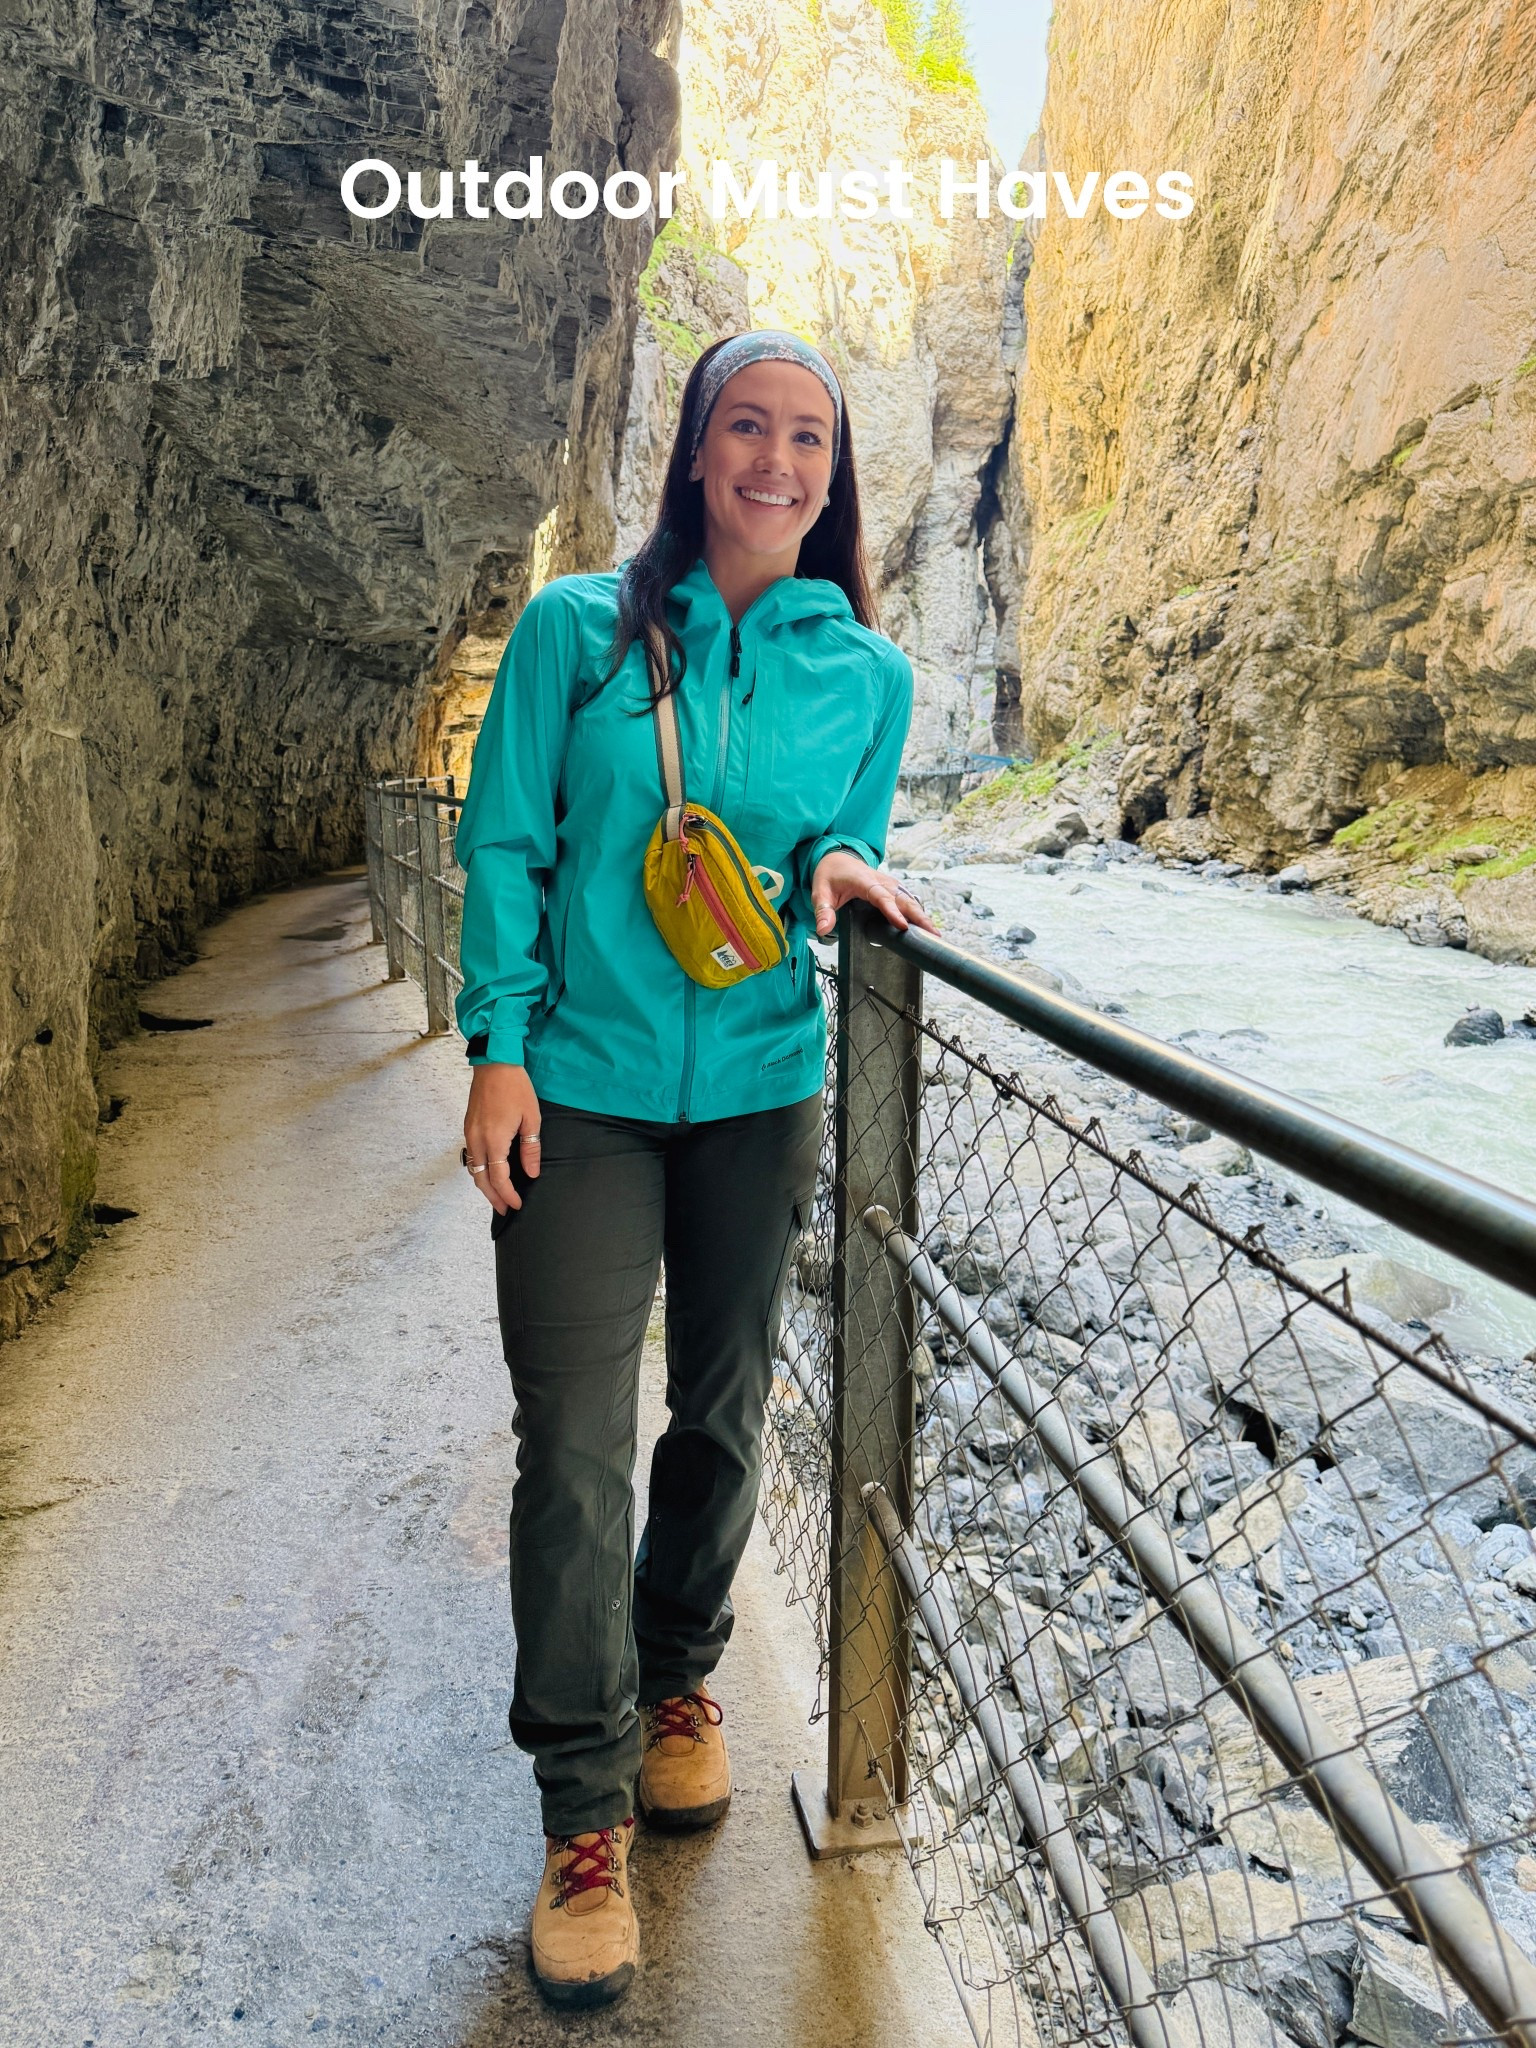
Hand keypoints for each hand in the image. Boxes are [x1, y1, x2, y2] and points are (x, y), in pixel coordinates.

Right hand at [463, 1063, 541, 1215]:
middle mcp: (477, 1140)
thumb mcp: (531, 1118)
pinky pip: (471, 1156)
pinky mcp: (468, 1127)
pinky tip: (489, 1172)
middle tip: (505, 1209)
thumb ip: (530, 1149)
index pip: (499, 1178)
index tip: (516, 1205)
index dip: (508, 1195)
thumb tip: (531, 1173)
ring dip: (484, 1185)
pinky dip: (479, 1170)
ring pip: (473, 1169)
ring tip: (497, 1195)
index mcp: (494, 1140)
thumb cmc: (515, 1087)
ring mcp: (470, 1133)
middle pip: (481, 1179)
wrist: (494, 1063)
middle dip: (493, 1197)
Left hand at [809, 849, 940, 938]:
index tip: (903, 925)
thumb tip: (823, 930)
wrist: (837, 857)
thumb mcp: (820, 892)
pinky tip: (925, 926)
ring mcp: (889, 884)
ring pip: (909, 899)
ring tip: (934, 933)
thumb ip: (823, 911)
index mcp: (864, 881)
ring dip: (922, 915)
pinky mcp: (893, 888)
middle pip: (903, 899)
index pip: (881, 897)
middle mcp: (881, 881)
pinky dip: (917, 912)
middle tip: (931, 933)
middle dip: (918, 916)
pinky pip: (907, 900)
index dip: (893, 911)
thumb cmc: (830, 874)